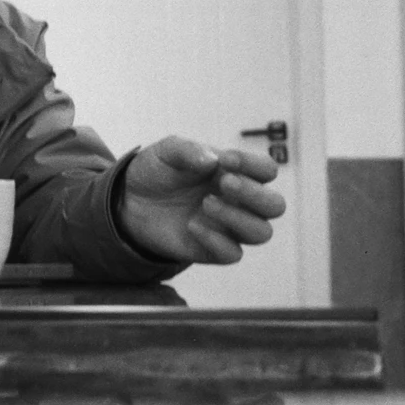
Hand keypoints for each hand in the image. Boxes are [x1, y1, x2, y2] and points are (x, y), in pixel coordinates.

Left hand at [118, 136, 285, 265]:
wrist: (129, 201)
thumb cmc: (157, 172)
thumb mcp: (166, 152)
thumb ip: (188, 150)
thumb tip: (213, 160)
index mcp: (235, 173)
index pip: (267, 170)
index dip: (254, 165)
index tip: (226, 159)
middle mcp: (239, 201)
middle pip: (275, 206)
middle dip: (254, 194)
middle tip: (224, 183)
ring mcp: (228, 227)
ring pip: (262, 233)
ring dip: (239, 218)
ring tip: (206, 204)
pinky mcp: (212, 250)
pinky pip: (233, 254)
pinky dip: (217, 240)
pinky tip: (192, 225)